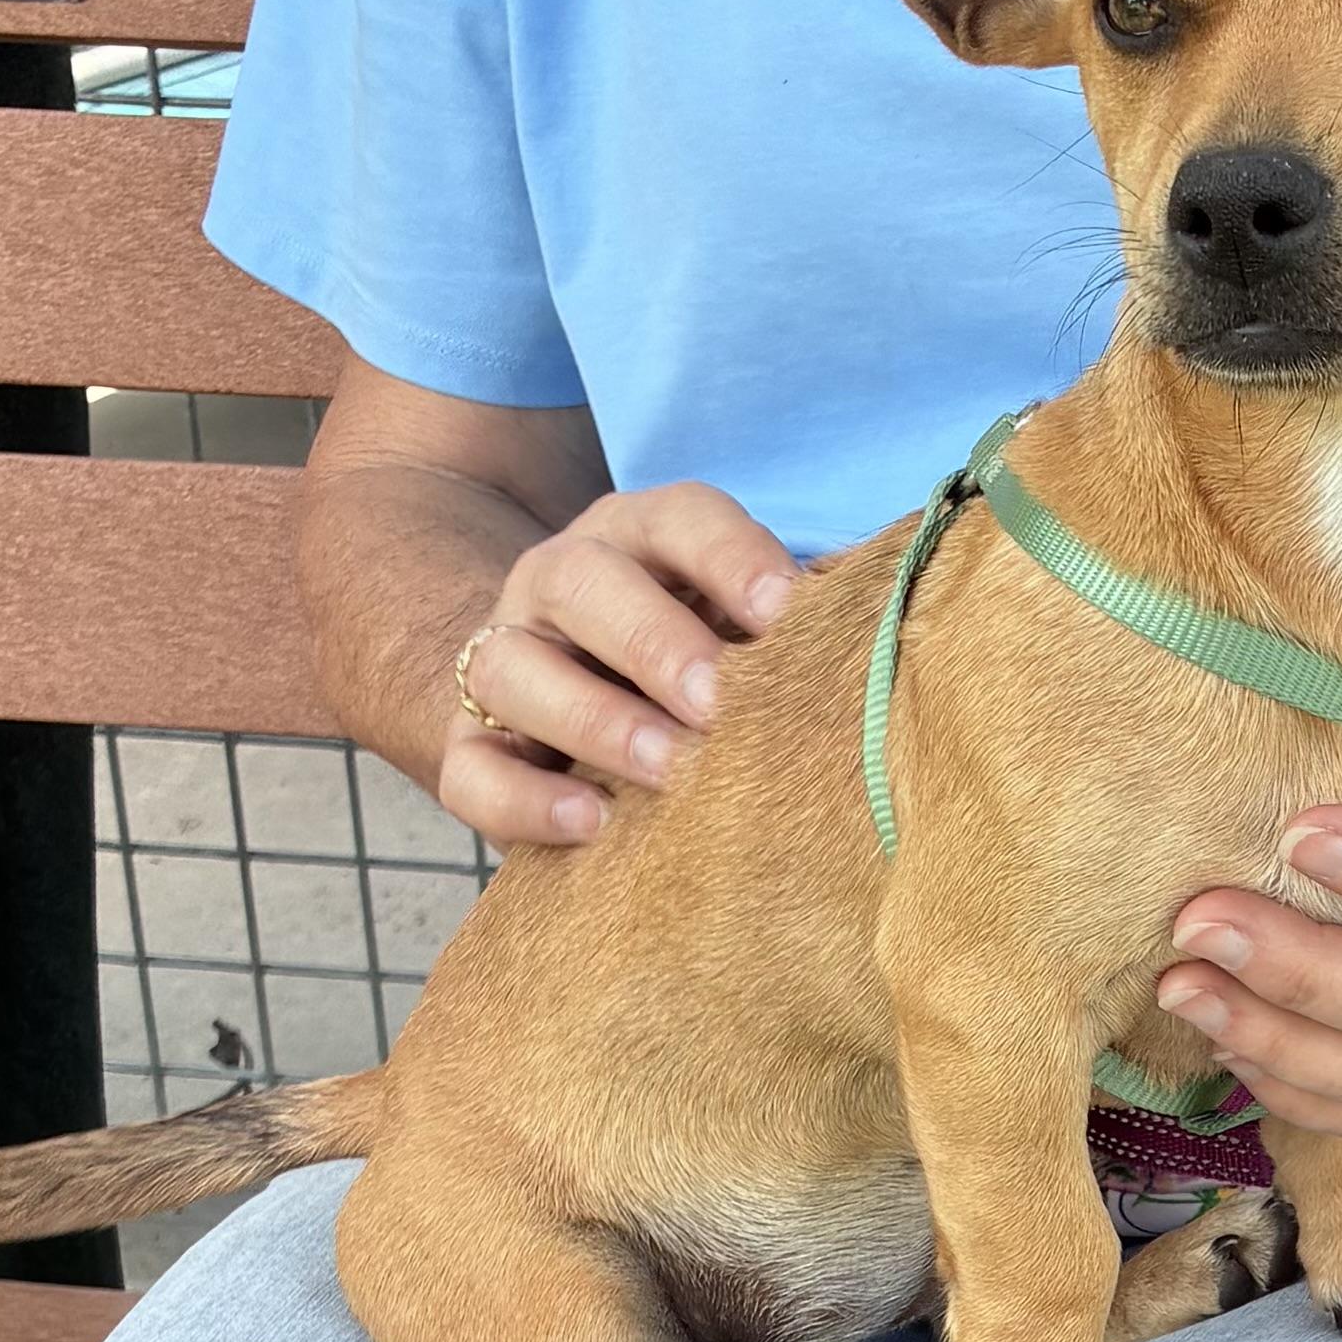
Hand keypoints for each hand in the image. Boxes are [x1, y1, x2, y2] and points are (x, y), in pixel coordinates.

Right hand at [440, 483, 796, 846]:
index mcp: (639, 535)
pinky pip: (471, 770)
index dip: (732, 558)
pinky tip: (593, 822)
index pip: (679, 519)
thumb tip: (875, 649)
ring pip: (510, 668)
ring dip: (595, 719)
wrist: (576, 699)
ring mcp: (504, 658)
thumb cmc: (700, 657)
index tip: (788, 613)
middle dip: (655, 642)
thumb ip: (788, 627)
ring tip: (669, 768)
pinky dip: (527, 801)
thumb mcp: (741, 621)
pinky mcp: (466, 747)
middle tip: (717, 702)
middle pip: (582, 582)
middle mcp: (558, 580)